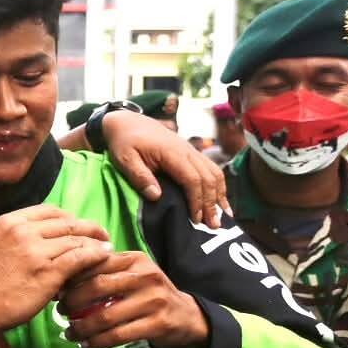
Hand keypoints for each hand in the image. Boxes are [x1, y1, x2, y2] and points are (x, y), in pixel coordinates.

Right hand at [0, 206, 113, 332]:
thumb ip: (21, 239)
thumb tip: (49, 244)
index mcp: (10, 221)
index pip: (50, 210)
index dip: (70, 218)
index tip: (80, 226)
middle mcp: (23, 230)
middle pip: (67, 222)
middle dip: (89, 228)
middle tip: (102, 235)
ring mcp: (36, 250)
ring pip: (77, 239)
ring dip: (96, 243)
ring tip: (107, 249)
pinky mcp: (47, 271)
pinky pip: (80, 257)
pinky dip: (96, 255)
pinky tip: (104, 257)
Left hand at [60, 251, 209, 347]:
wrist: (188, 317)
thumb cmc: (150, 295)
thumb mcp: (132, 276)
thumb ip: (106, 274)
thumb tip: (62, 281)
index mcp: (134, 260)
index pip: (95, 263)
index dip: (71, 277)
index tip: (57, 290)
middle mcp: (145, 276)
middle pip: (97, 287)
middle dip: (73, 302)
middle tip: (61, 312)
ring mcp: (154, 300)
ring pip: (106, 315)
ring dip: (82, 327)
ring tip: (70, 333)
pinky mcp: (159, 323)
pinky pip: (119, 335)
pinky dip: (98, 342)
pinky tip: (88, 345)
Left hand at [101, 110, 228, 225]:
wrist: (127, 122)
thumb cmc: (124, 142)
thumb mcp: (125, 159)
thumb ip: (140, 177)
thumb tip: (156, 196)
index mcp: (172, 153)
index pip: (192, 179)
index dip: (197, 201)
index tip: (196, 220)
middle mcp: (187, 151)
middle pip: (208, 178)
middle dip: (212, 203)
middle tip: (214, 226)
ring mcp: (191, 151)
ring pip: (214, 173)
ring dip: (219, 195)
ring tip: (223, 217)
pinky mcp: (191, 153)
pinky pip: (211, 169)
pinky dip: (218, 186)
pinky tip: (220, 200)